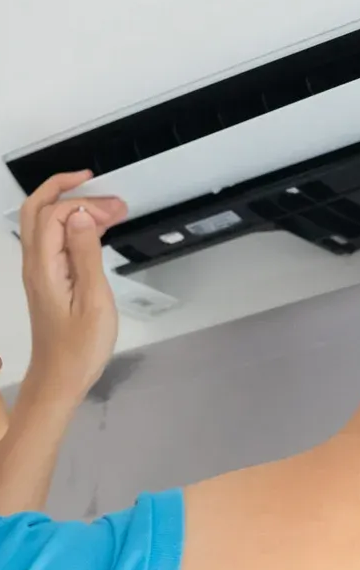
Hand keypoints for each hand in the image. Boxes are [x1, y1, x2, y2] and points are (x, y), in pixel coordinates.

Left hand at [18, 171, 127, 406]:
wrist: (59, 378)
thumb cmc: (80, 347)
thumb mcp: (93, 300)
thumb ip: (85, 254)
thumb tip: (80, 216)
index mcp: (44, 267)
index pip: (54, 215)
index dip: (84, 204)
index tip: (115, 210)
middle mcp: (35, 264)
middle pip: (36, 210)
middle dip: (68, 191)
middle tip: (108, 197)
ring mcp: (38, 271)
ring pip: (44, 223)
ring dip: (73, 208)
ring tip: (111, 211)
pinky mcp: (47, 280)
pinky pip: (54, 241)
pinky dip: (74, 227)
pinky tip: (98, 232)